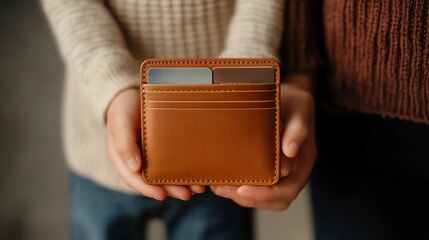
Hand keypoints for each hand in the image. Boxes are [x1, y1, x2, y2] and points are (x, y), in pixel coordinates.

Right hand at [106, 88, 204, 199]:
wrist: (131, 94)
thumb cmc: (123, 108)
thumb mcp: (121, 122)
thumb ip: (124, 143)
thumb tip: (134, 167)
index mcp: (123, 158)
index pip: (133, 179)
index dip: (147, 189)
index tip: (162, 195)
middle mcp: (137, 161)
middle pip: (153, 181)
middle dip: (170, 190)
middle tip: (188, 194)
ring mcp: (150, 156)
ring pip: (164, 175)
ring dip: (180, 183)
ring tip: (197, 188)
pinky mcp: (162, 149)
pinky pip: (172, 162)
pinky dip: (183, 169)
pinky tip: (196, 173)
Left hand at [211, 75, 316, 209]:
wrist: (288, 95)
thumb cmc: (294, 100)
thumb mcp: (300, 106)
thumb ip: (298, 127)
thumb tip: (291, 151)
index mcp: (304, 159)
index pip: (289, 189)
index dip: (266, 194)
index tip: (243, 188)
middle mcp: (294, 170)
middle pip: (275, 200)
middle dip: (248, 198)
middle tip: (221, 188)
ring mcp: (282, 171)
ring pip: (265, 197)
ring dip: (240, 196)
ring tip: (217, 186)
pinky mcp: (267, 167)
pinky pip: (256, 185)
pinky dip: (238, 186)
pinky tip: (221, 179)